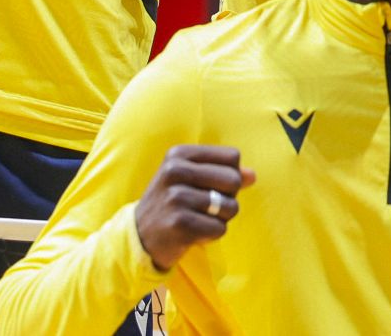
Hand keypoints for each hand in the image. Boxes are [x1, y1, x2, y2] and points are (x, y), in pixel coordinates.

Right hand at [133, 145, 255, 271]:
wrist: (139, 236)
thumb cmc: (173, 203)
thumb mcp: (192, 180)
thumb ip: (224, 173)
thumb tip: (252, 175)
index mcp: (179, 154)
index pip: (232, 157)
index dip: (230, 175)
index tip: (209, 186)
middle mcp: (175, 171)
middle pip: (234, 180)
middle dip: (228, 198)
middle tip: (205, 208)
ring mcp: (176, 197)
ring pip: (230, 207)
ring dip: (220, 219)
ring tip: (197, 220)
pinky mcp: (180, 223)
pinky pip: (219, 229)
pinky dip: (211, 235)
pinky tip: (192, 234)